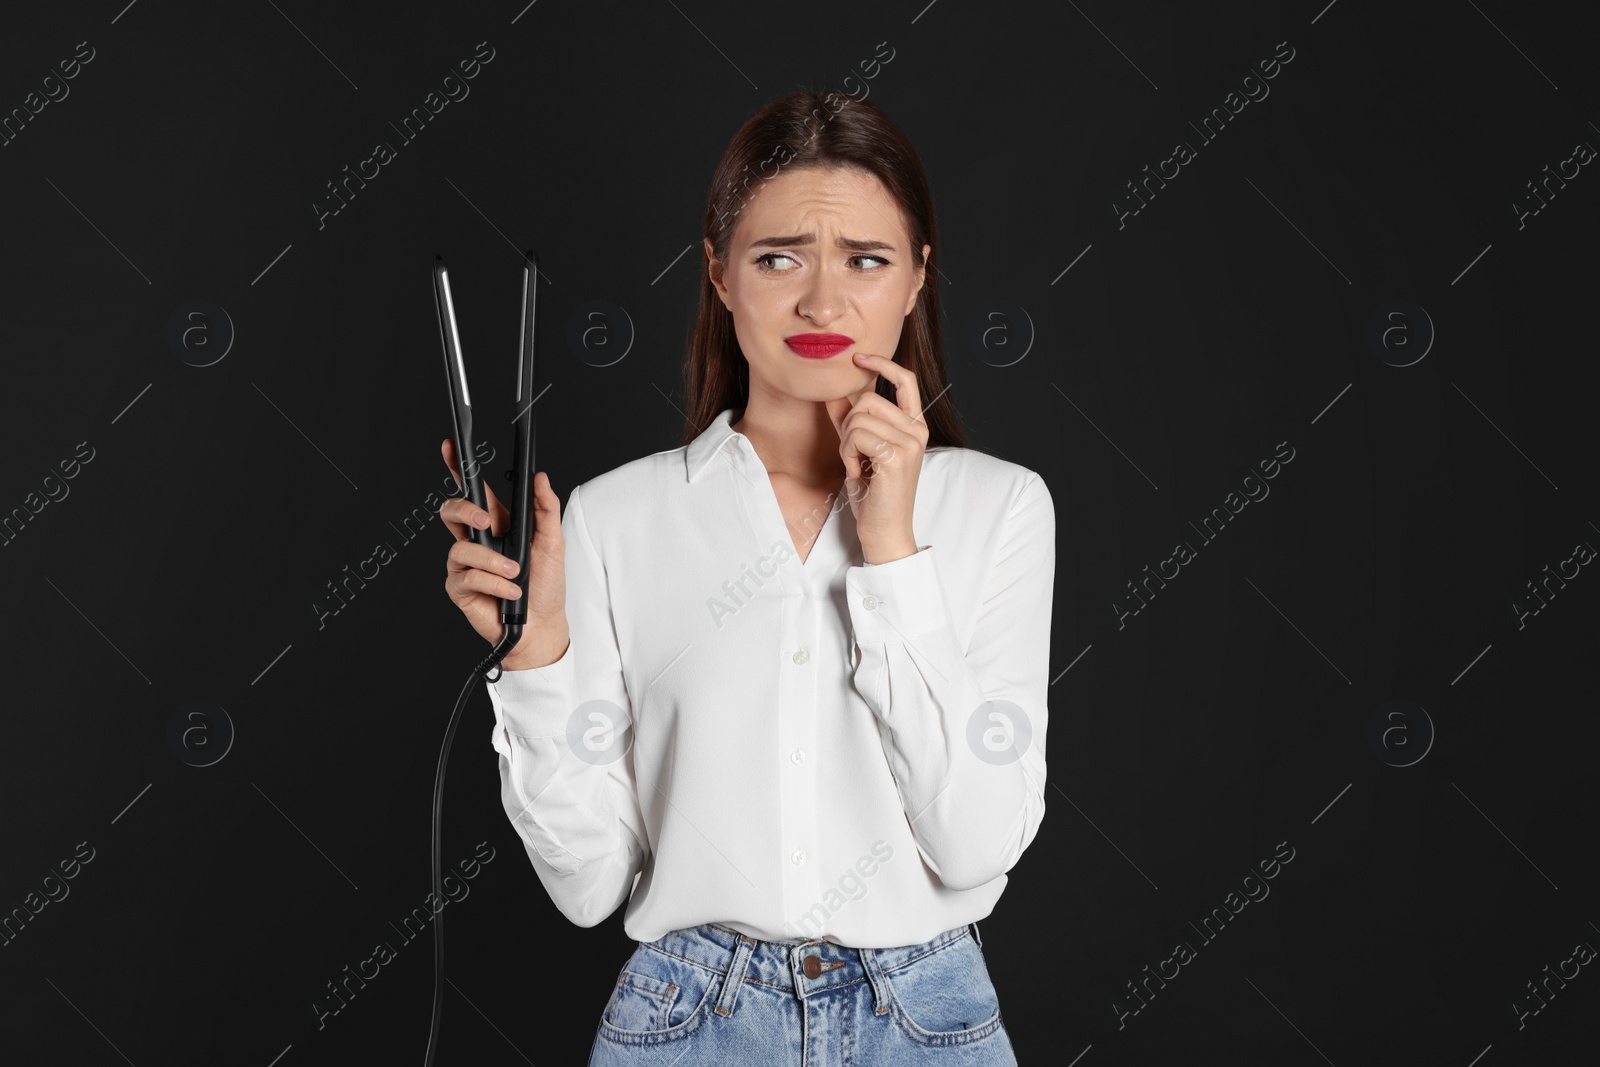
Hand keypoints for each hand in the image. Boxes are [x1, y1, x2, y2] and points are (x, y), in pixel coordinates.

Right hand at [438, 438, 568, 669]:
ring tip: (516, 574)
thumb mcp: (553, 543)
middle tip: (487, 520)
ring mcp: (465, 565)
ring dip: (494, 561)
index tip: (450, 448)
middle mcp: (476, 542)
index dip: (458, 469)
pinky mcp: (460, 588)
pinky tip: (510, 592)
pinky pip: (468, 576)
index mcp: (496, 525)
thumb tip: (540, 479)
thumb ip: (546, 509)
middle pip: (451, 511)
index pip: (473, 493)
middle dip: (465, 510)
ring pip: (461, 547)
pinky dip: (494, 584)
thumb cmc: (546, 587)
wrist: (543, 627)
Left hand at [825, 352, 926, 563]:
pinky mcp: (897, 456)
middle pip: (867, 400)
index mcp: (914, 427)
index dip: (882, 364)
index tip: (859, 359)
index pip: (905, 380)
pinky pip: (856, 436)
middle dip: (848, 425)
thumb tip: (833, 393)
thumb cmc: (874, 495)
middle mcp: (917, 431)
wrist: (885, 532)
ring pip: (858, 418)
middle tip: (854, 455)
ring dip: (846, 444)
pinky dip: (848, 454)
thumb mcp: (859, 451)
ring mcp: (910, 443)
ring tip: (858, 467)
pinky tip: (859, 473)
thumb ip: (850, 421)